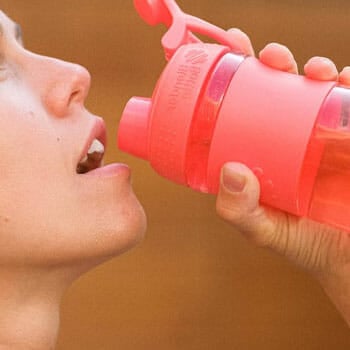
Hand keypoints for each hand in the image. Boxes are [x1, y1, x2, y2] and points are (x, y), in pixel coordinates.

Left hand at [217, 29, 349, 325]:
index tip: (233, 50)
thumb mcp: (263, 229)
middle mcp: (290, 137)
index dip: (240, 75)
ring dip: (315, 68)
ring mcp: (323, 136)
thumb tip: (231, 172)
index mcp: (263, 151)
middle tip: (272, 58)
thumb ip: (241, 211)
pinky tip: (345, 81)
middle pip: (280, 88)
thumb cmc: (302, 243)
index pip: (247, 105)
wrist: (346, 259)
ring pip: (317, 89)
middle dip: (276, 62)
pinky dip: (349, 87)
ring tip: (314, 71)